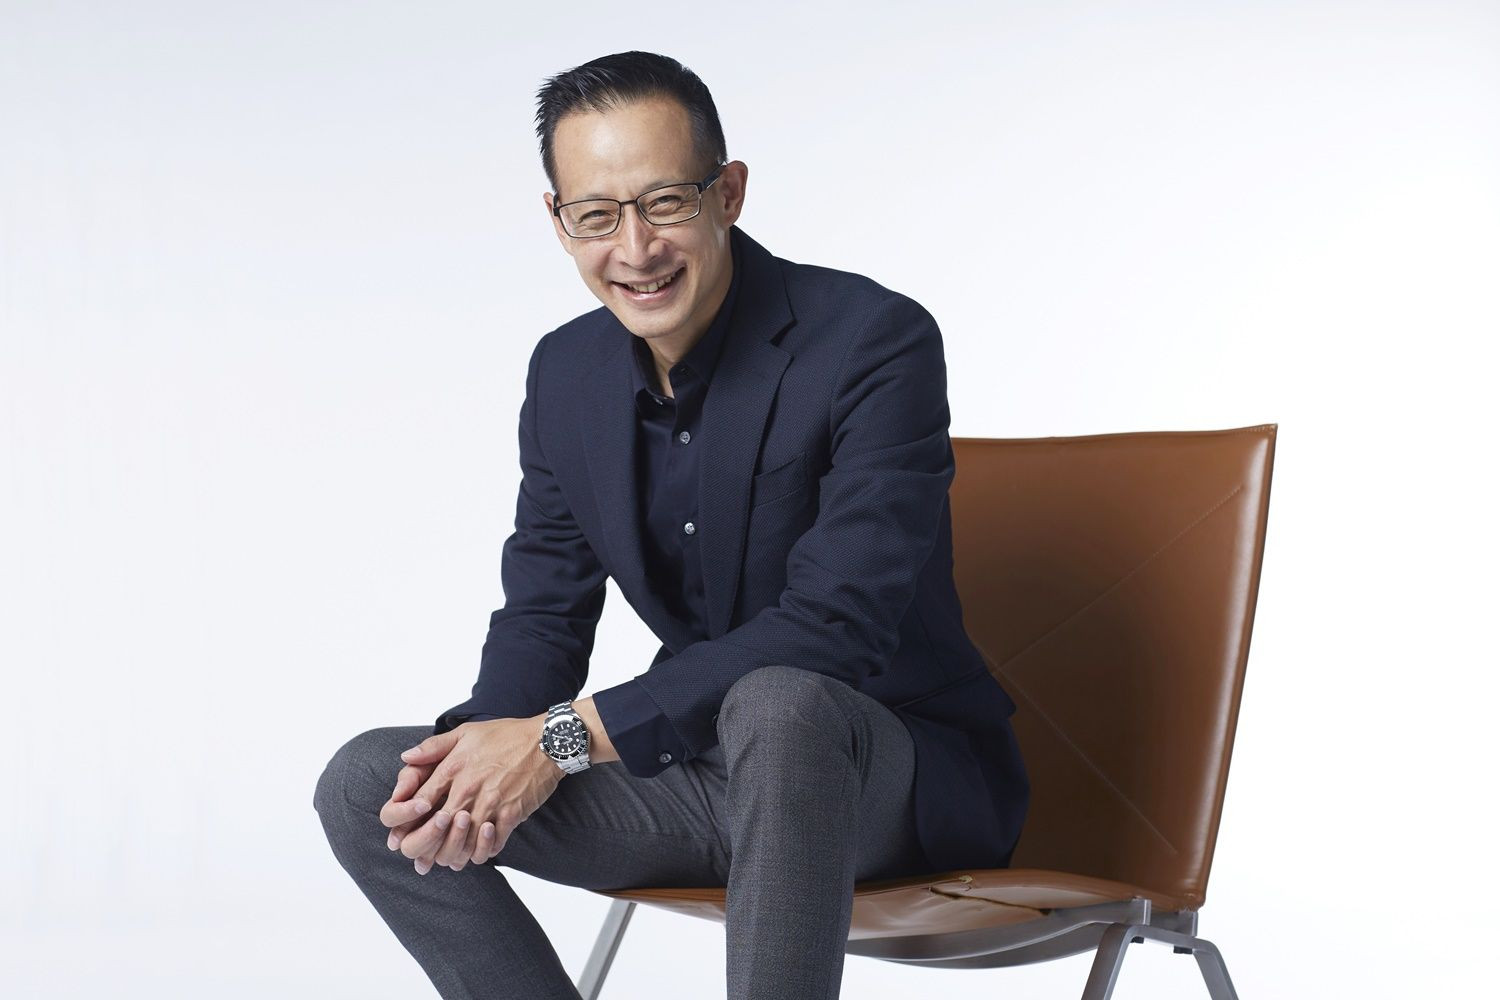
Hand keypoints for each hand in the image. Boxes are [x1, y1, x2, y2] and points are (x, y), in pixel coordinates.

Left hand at [386, 717, 563, 875]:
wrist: (546, 741)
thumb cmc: (506, 735)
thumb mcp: (465, 732)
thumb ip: (433, 746)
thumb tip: (406, 757)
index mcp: (452, 769)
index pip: (418, 804)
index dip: (408, 823)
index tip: (408, 832)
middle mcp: (467, 789)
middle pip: (436, 831)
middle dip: (427, 848)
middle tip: (427, 855)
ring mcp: (490, 804)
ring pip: (462, 844)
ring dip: (455, 854)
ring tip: (453, 856)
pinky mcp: (511, 815)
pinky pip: (491, 846)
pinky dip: (482, 852)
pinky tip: (479, 850)